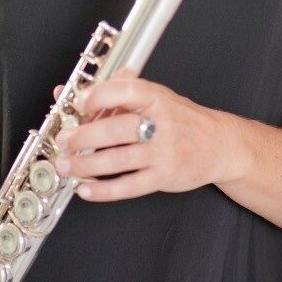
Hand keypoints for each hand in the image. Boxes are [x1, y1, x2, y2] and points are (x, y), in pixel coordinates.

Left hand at [50, 68, 229, 201]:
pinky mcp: (162, 177)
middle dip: (84, 136)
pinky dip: (103, 190)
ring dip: (86, 164)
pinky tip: (85, 189)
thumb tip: (76, 91)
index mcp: (156, 97)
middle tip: (63, 140)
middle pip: (117, 129)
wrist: (218, 144)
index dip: (99, 96)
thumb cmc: (181, 118)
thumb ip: (117, 92)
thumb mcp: (155, 96)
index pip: (126, 91)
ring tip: (66, 165)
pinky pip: (128, 186)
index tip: (77, 102)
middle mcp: (160, 123)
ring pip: (118, 160)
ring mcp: (162, 152)